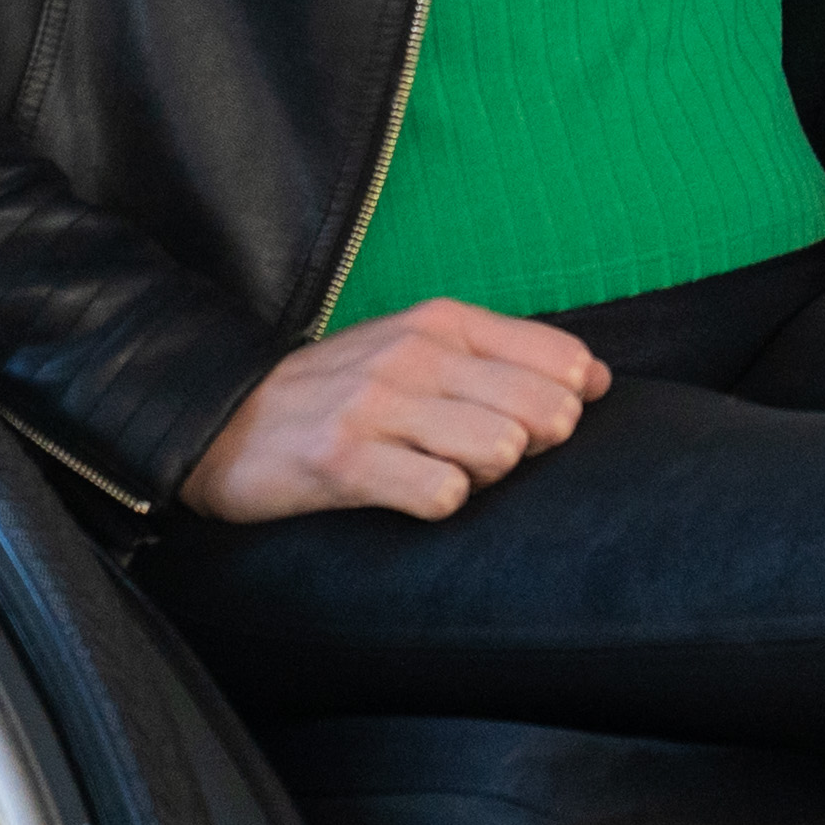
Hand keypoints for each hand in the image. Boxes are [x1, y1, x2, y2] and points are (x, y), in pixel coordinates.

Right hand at [178, 298, 604, 524]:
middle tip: (486, 455)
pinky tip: (410, 493)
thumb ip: (507, 357)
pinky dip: (440, 502)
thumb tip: (598, 378)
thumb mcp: (421, 349)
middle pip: (545, 410)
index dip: (570, 401)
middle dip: (534, 445)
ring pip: (501, 450)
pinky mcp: (344, 461)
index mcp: (443, 321)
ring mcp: (379, 406)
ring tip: (444, 471)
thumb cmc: (343, 390)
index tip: (538, 423)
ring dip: (486, 476)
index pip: (562, 360)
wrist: (226, 420)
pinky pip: (441, 494)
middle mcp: (415, 354)